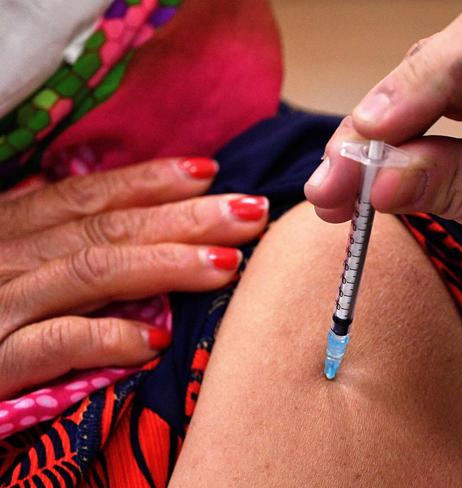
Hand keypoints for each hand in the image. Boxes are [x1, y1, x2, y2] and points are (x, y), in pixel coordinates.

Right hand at [0, 157, 268, 398]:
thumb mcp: (17, 268)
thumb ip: (66, 247)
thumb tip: (142, 224)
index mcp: (11, 232)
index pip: (88, 197)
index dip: (149, 181)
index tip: (209, 172)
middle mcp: (4, 259)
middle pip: (105, 228)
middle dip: (183, 218)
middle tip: (250, 212)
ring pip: (89, 273)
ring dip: (164, 266)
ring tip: (228, 265)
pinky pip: (51, 345)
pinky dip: (105, 338)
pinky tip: (155, 341)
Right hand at [306, 0, 461, 314]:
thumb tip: (378, 178)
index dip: (416, 81)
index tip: (366, 140)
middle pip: (448, 63)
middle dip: (380, 127)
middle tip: (332, 187)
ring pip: (441, 88)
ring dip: (388, 141)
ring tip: (345, 191)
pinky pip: (456, 112)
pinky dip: (417, 148)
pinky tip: (387, 178)